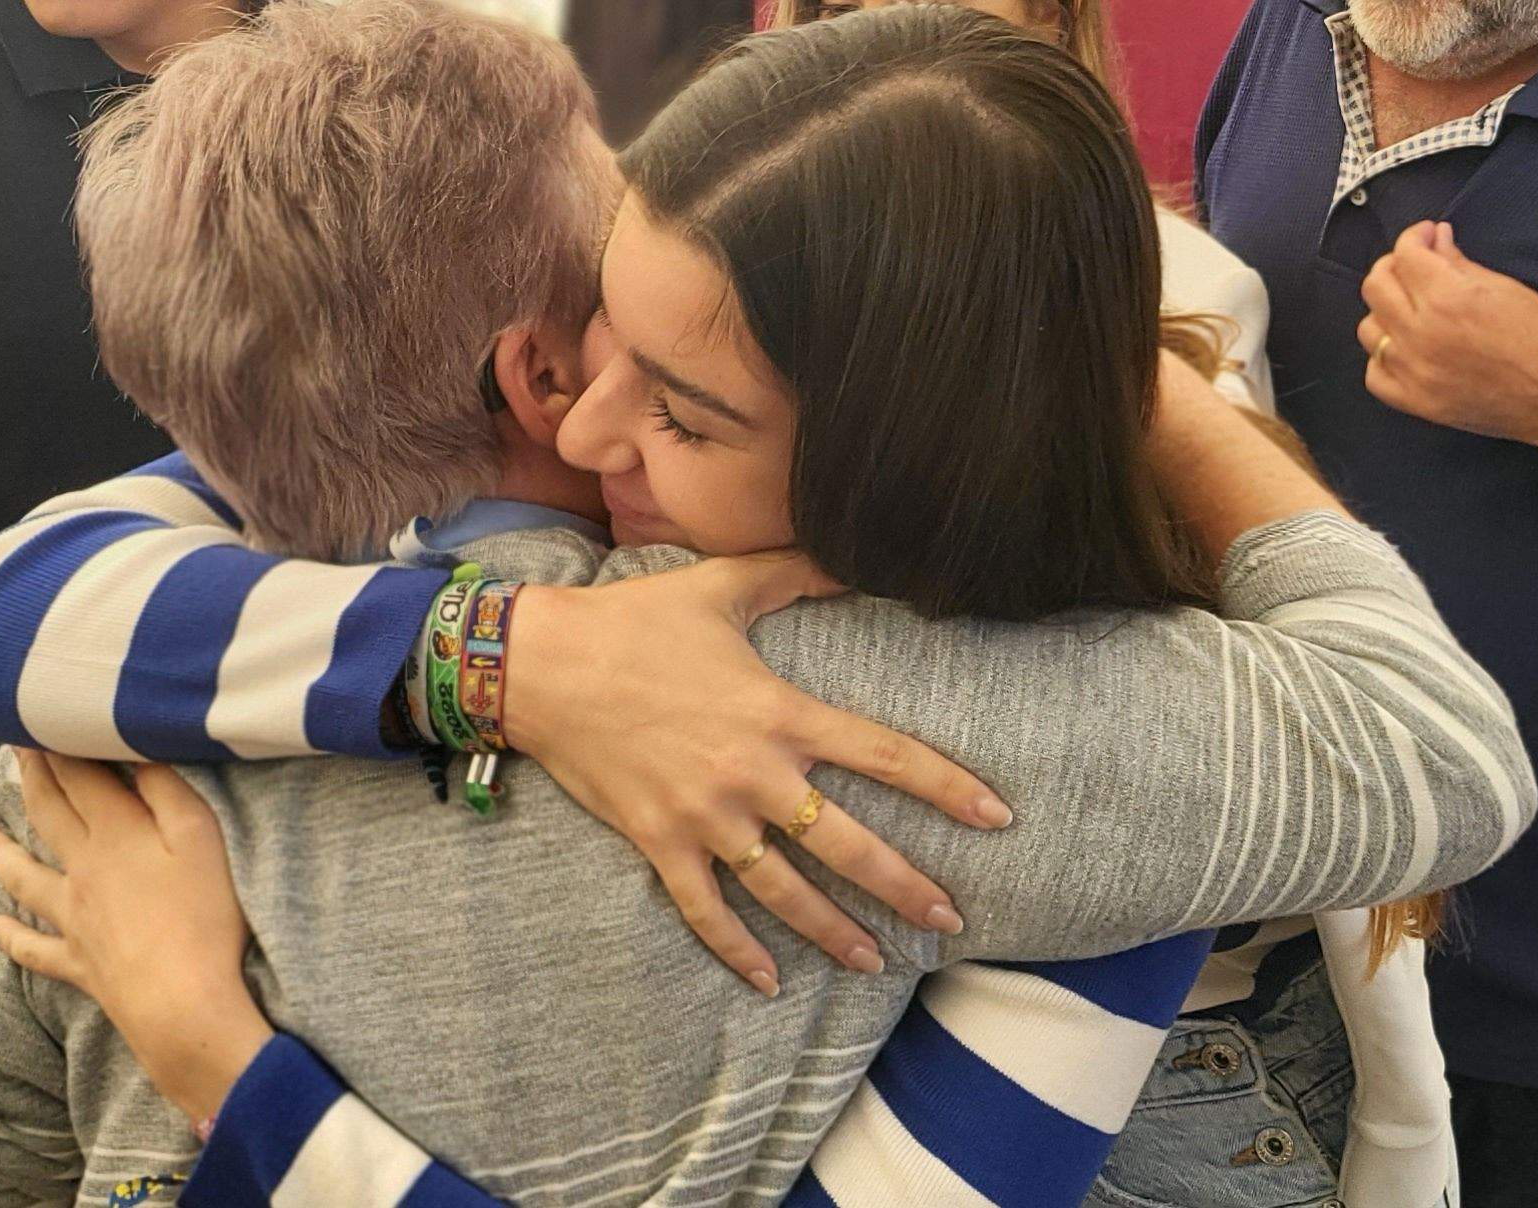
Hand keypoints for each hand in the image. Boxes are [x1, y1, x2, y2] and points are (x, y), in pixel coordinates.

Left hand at [0, 754, 273, 1122]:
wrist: (180, 1004)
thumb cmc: (203, 917)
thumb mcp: (199, 838)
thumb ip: (165, 790)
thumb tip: (135, 749)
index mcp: (113, 833)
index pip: (78, 777)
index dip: (56, 744)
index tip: (37, 715)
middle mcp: (82, 868)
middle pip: (47, 814)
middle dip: (31, 778)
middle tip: (13, 749)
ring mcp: (72, 917)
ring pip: (24, 877)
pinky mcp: (76, 961)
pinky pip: (32, 947)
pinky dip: (8, 935)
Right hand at [499, 554, 1009, 992]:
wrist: (540, 665)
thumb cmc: (634, 621)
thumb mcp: (720, 585)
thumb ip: (793, 572)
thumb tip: (851, 553)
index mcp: (779, 712)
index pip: (883, 754)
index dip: (946, 786)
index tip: (996, 816)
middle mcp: (752, 774)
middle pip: (847, 844)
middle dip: (906, 886)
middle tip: (952, 919)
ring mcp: (705, 817)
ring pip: (785, 892)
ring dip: (835, 932)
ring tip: (876, 962)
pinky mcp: (660, 843)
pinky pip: (706, 911)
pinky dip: (736, 952)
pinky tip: (770, 983)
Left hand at [1358, 221, 1537, 451]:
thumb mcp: (1503, 287)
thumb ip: (1458, 262)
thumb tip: (1435, 239)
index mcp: (1448, 298)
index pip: (1406, 253)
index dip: (1416, 236)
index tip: (1428, 237)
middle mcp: (1422, 334)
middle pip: (1376, 286)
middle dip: (1395, 267)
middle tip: (1417, 267)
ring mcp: (1415, 372)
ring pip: (1369, 329)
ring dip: (1386, 313)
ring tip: (1411, 310)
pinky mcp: (1417, 403)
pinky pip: (1375, 375)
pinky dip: (1385, 359)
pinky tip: (1406, 349)